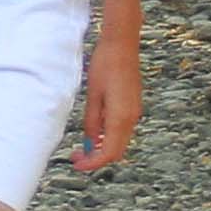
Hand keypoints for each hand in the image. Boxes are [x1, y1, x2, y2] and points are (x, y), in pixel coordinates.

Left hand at [76, 26, 142, 175]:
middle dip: (96, 158)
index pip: (108, 153)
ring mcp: (134, 112)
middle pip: (116, 151)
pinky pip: (121, 130)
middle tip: (75, 156)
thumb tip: (88, 143)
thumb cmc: (104, 65)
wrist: (122, 44)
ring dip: (102, 148)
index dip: (92, 163)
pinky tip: (93, 131)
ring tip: (81, 146)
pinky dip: (108, 137)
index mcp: (120, 117)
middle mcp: (131, 118)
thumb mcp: (93, 96)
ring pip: (119, 142)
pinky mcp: (133, 105)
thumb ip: (91, 122)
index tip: (77, 165)